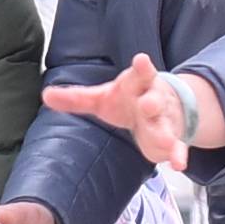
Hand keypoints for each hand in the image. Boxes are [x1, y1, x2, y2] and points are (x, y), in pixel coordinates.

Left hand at [43, 52, 224, 173]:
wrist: (164, 109)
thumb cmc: (127, 100)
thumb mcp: (101, 98)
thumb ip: (76, 98)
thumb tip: (45, 95)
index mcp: (137, 85)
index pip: (140, 73)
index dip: (141, 67)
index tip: (142, 60)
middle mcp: (154, 99)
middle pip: (154, 99)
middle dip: (152, 102)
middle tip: (147, 104)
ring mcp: (165, 119)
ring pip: (166, 125)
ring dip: (166, 134)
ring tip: (167, 142)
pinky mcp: (172, 138)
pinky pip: (177, 146)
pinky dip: (179, 155)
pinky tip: (179, 164)